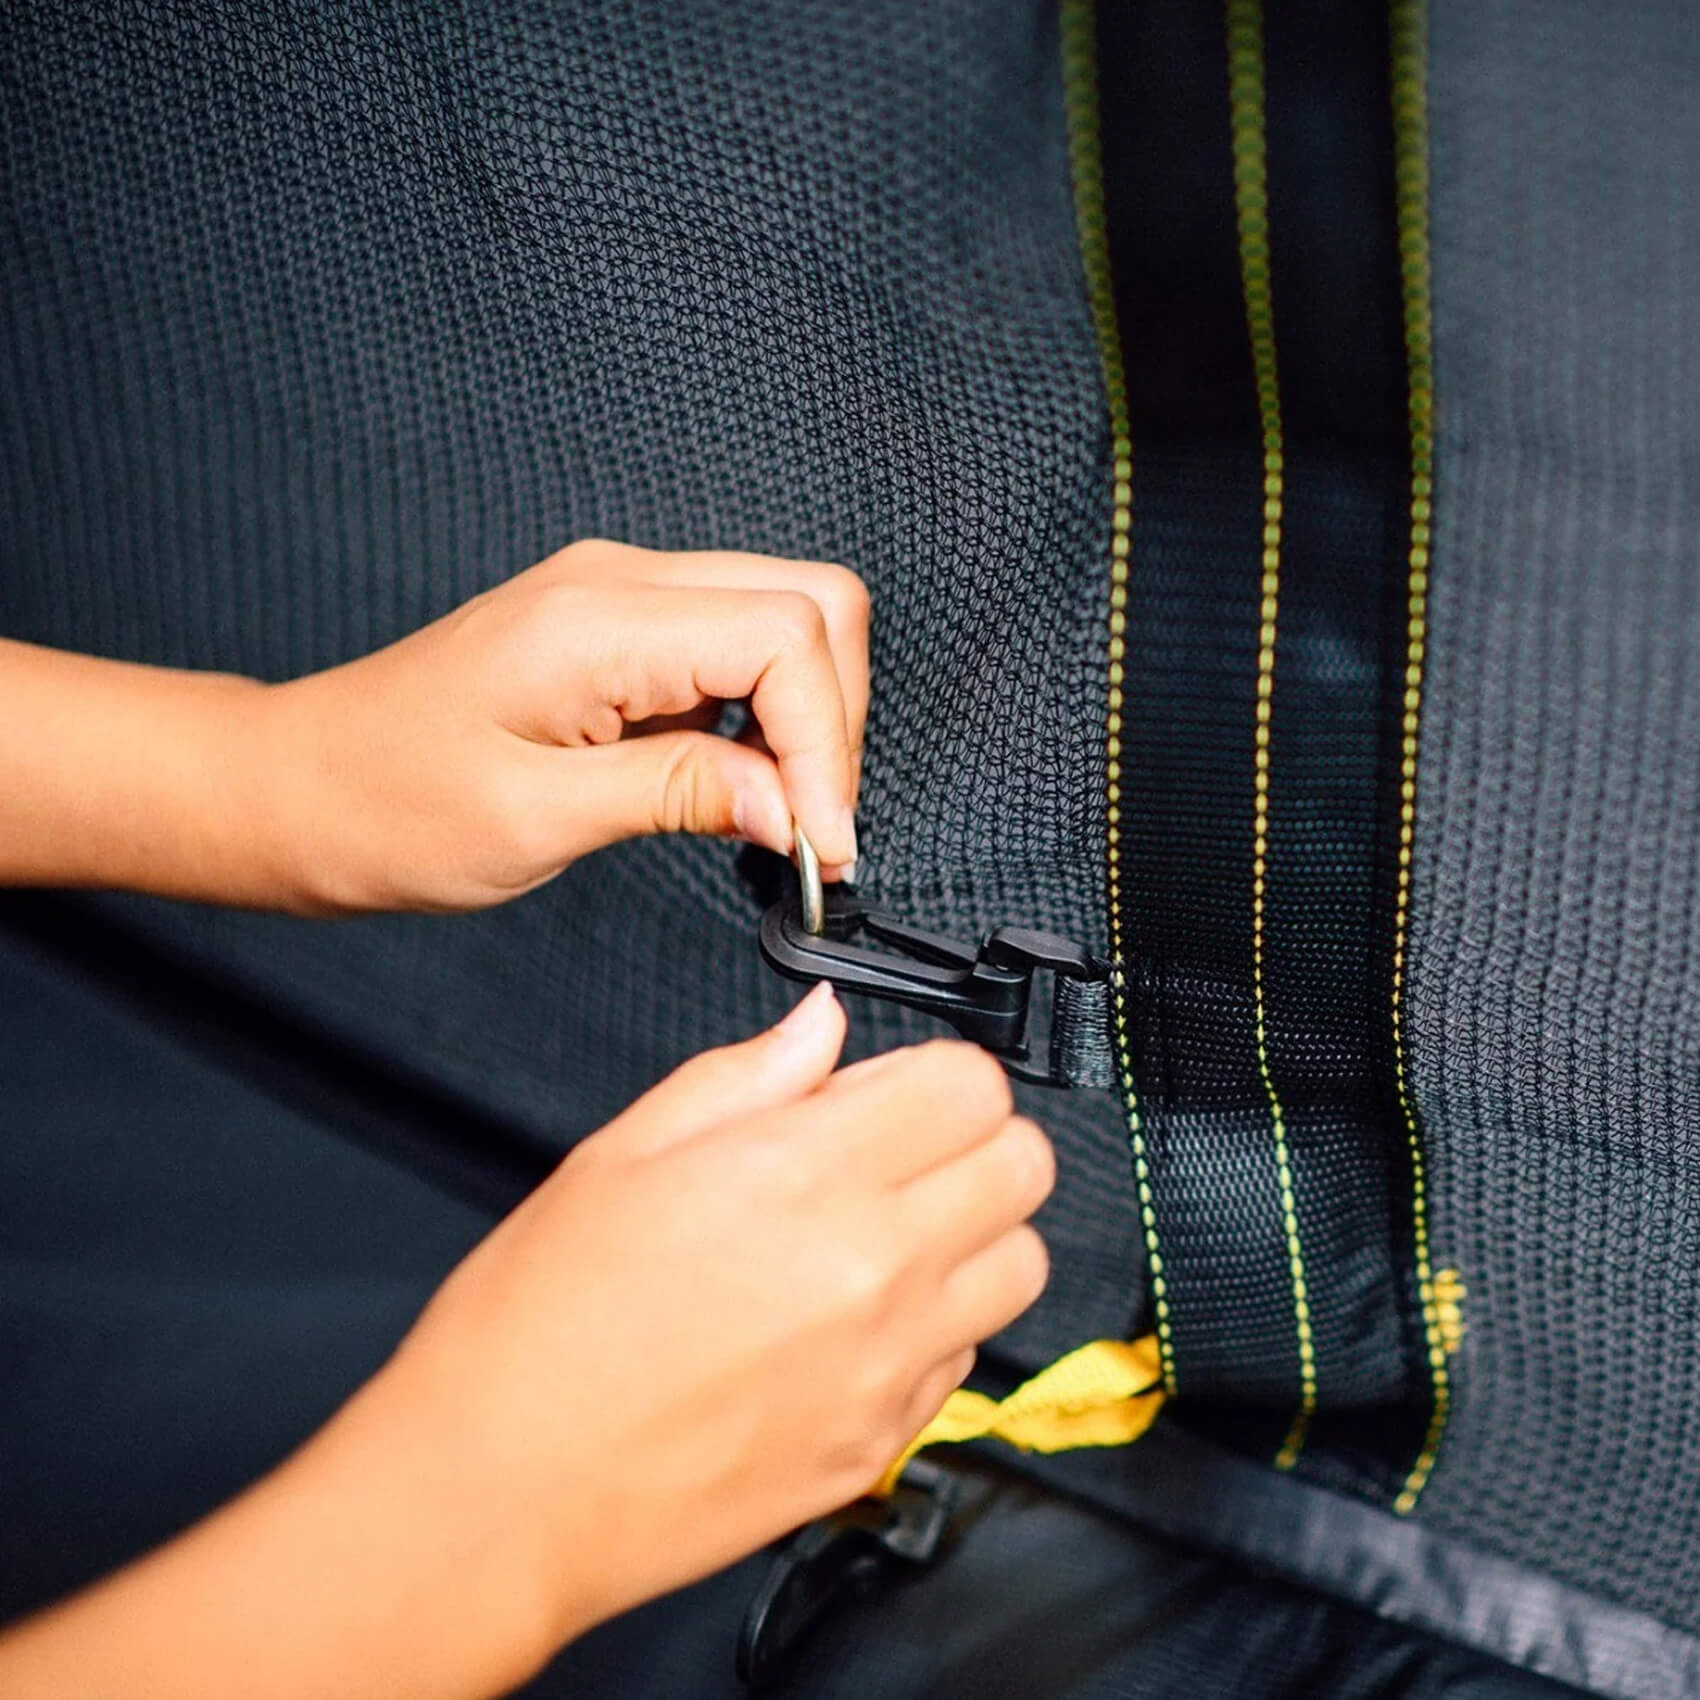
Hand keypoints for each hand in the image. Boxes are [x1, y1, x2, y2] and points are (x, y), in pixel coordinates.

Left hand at [265, 539, 868, 911]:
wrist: (303, 785)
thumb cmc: (388, 806)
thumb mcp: (537, 820)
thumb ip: (679, 794)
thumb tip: (793, 806)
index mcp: (595, 620)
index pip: (785, 633)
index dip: (827, 742)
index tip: (818, 842)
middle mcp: (619, 583)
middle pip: (813, 602)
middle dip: (836, 721)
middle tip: (811, 829)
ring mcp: (621, 596)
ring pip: (788, 618)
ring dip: (811, 718)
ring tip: (782, 814)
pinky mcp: (620, 629)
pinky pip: (738, 645)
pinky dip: (770, 714)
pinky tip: (742, 782)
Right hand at [378, 983, 1054, 1680]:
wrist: (501, 1495)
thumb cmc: (537, 1326)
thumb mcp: (621, 1154)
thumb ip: (745, 1075)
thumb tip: (820, 1024)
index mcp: (807, 1174)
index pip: (972, 1084)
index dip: (937, 1071)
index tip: (892, 1089)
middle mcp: (873, 1267)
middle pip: (1025, 1166)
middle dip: (976, 1138)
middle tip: (901, 1150)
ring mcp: (889, 1365)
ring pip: (1023, 1264)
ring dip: (977, 1232)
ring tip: (891, 1234)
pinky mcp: (882, 1442)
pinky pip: (969, 1358)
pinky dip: (939, 1325)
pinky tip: (855, 1320)